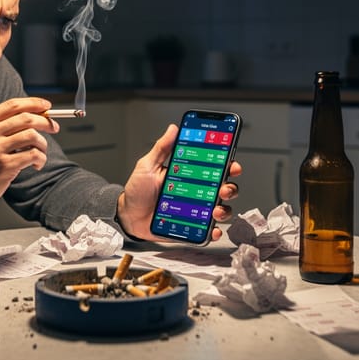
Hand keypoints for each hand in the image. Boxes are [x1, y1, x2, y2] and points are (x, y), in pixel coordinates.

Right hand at [0, 97, 58, 219]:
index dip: (34, 103)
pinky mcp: (5, 166)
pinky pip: (33, 155)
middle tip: (54, 127)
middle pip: (27, 118)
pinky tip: (36, 164)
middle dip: (46, 122)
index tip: (47, 106)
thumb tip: (33, 118)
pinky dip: (41, 159)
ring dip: (43, 144)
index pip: (13, 105)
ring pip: (33, 136)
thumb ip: (0, 127)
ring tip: (41, 152)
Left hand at [116, 124, 241, 241]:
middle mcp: (196, 192)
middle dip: (230, 186)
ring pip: (220, 208)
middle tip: (223, 187)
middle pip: (222, 187)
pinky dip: (214, 231)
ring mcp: (195, 210)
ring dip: (224, 209)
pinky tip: (213, 229)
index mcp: (188, 174)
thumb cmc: (137, 191)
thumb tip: (174, 129)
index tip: (231, 162)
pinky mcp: (191, 227)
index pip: (213, 167)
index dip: (227, 163)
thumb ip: (161, 148)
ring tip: (215, 209)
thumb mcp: (147, 166)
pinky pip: (207, 230)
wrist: (127, 216)